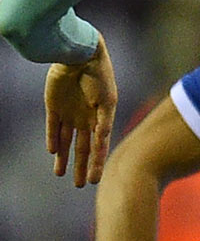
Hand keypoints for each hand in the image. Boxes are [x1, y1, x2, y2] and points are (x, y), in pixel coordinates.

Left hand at [44, 33, 117, 186]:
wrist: (80, 55)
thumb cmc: (99, 75)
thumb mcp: (107, 100)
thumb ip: (104, 121)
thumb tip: (103, 141)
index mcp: (103, 116)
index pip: (100, 145)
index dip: (98, 163)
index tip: (96, 180)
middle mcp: (87, 117)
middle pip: (83, 147)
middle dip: (82, 166)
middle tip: (81, 185)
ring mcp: (70, 113)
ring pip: (66, 141)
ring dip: (63, 158)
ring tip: (60, 174)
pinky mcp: (54, 107)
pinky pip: (52, 127)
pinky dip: (52, 140)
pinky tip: (52, 152)